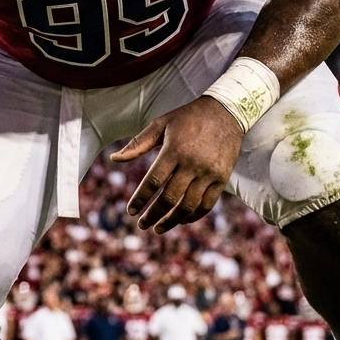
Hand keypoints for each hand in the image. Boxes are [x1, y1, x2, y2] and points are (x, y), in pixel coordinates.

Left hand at [111, 96, 243, 233]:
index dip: (140, 199)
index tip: (131, 211)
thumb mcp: (160, 124)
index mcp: (174, 150)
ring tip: (159, 228)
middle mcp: (192, 163)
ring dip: (172, 221)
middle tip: (142, 225)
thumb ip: (137, 144)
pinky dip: (193, 216)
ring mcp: (208, 173)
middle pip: (169, 198)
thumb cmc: (187, 117)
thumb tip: (113, 159)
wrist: (225, 112)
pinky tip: (181, 220)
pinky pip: (206, 204)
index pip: (153, 181)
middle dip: (153, 215)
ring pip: (188, 206)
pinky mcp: (222, 178)